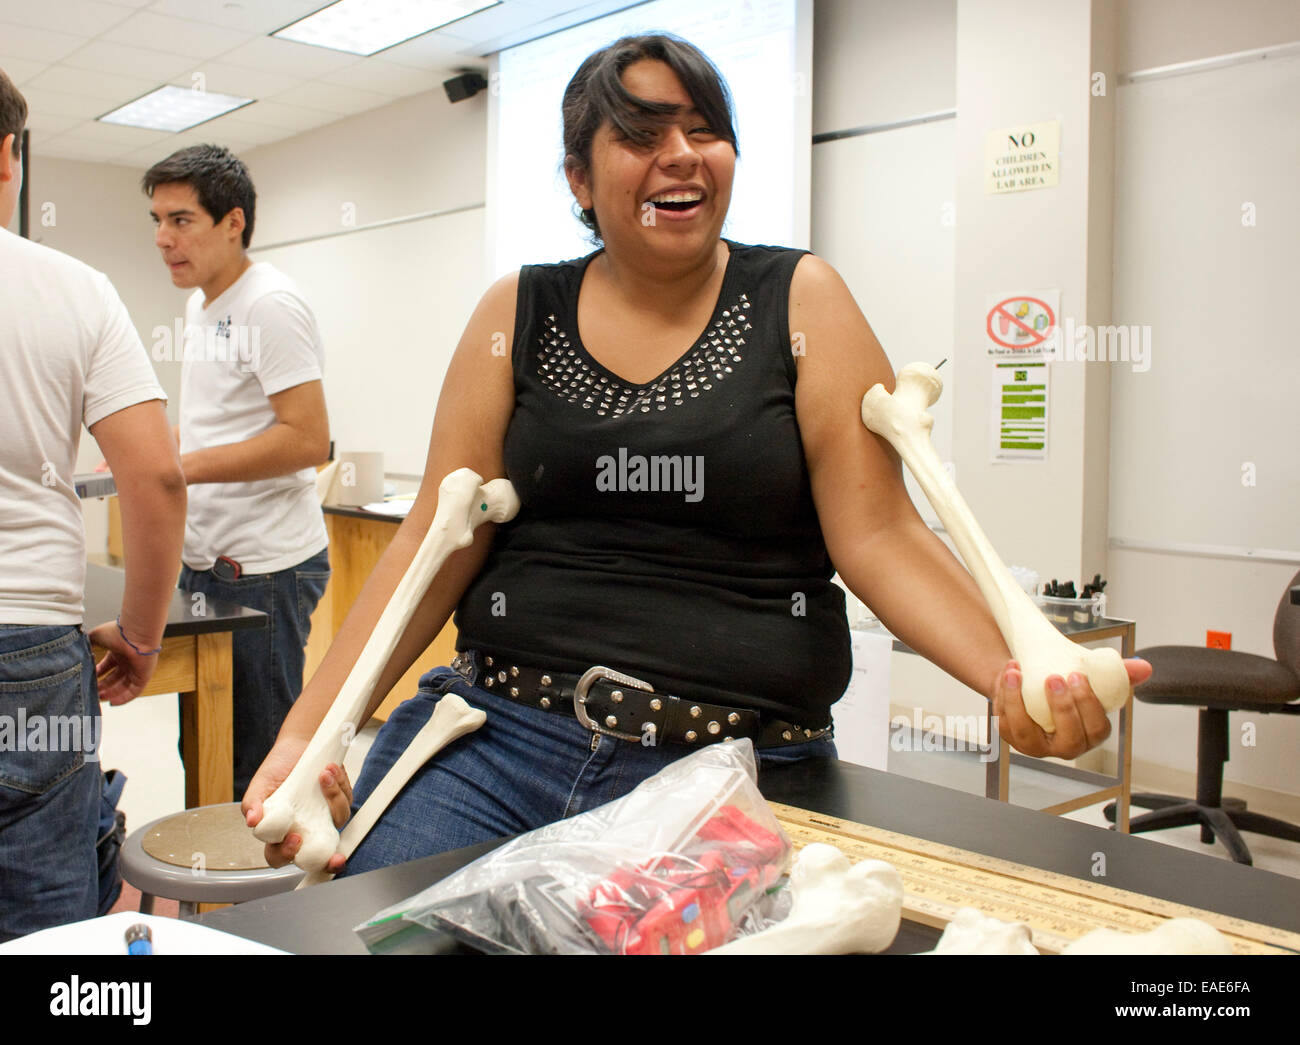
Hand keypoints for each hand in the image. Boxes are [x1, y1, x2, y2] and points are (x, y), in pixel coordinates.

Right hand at [87, 619, 159, 704]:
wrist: (135, 633)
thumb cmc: (117, 632)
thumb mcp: (95, 637)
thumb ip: (87, 644)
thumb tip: (77, 649)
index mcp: (118, 651)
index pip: (107, 666)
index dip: (98, 674)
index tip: (87, 681)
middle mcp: (128, 660)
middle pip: (114, 678)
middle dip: (103, 686)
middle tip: (91, 693)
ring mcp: (137, 668)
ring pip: (123, 686)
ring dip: (111, 693)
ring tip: (98, 699)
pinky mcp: (144, 676)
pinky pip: (134, 691)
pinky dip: (124, 698)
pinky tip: (112, 702)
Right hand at [242, 738, 352, 873]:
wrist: (297, 745)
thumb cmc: (277, 768)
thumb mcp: (260, 784)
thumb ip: (252, 803)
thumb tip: (253, 821)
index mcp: (280, 830)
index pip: (279, 855)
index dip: (287, 855)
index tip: (295, 840)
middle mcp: (304, 827)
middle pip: (318, 855)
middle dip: (329, 860)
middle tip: (334, 855)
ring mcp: (324, 815)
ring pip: (338, 820)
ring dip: (333, 797)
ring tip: (323, 775)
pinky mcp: (339, 800)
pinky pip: (346, 799)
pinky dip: (339, 783)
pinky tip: (329, 770)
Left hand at [992, 657, 1151, 759]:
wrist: (1031, 679)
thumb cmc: (1067, 682)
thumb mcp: (1092, 676)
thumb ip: (1119, 673)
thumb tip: (1144, 667)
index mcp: (1090, 734)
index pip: (1097, 728)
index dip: (1088, 705)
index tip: (1078, 676)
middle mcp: (1064, 746)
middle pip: (1067, 739)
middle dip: (1061, 708)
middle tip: (1054, 678)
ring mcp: (1035, 744)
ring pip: (1025, 733)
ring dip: (1018, 702)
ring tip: (1017, 673)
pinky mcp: (1010, 735)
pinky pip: (1004, 721)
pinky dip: (1002, 696)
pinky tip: (1008, 673)